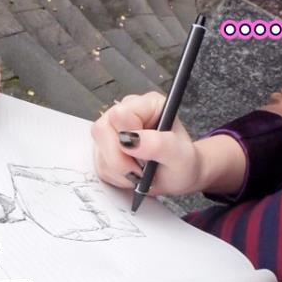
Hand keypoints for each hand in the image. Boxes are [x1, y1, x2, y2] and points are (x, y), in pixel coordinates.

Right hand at [91, 92, 245, 195]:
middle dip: (121, 159)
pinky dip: (116, 176)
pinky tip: (132, 174)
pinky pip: (99, 165)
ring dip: (119, 171)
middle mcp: (125, 112)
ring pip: (98, 151)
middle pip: (102, 130)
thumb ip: (158, 144)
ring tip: (141, 173)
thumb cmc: (182, 163)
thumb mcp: (179, 155)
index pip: (120, 114)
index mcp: (147, 105)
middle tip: (142, 170)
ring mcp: (112, 130)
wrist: (178, 176)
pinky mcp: (104, 148)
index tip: (145, 154)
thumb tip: (130, 140)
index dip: (128, 138)